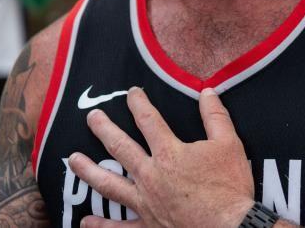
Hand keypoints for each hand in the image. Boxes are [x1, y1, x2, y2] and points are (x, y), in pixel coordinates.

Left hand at [69, 87, 253, 227]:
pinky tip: (85, 221)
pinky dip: (101, 226)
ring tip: (73, 160)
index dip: (139, 103)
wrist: (230, 227)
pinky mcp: (148, 226)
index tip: (132, 93)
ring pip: (109, 184)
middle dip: (104, 129)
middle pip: (121, 147)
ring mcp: (146, 202)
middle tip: (91, 117)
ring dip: (89, 170)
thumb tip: (207, 92)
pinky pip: (119, 227)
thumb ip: (215, 116)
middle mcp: (151, 175)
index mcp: (170, 152)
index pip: (149, 120)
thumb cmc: (230, 186)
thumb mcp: (229, 144)